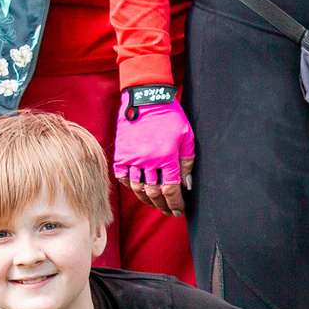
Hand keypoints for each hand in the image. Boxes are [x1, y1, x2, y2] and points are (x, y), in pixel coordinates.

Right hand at [113, 89, 194, 216]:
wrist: (146, 97)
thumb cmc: (170, 115)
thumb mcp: (186, 136)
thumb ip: (187, 161)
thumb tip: (187, 185)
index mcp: (167, 157)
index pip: (171, 190)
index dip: (175, 204)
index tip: (179, 211)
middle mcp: (148, 161)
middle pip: (154, 193)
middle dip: (162, 206)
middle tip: (168, 211)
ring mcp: (132, 158)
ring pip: (137, 188)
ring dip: (147, 199)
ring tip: (155, 203)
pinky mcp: (121, 153)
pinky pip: (122, 177)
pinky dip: (130, 186)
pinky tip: (138, 188)